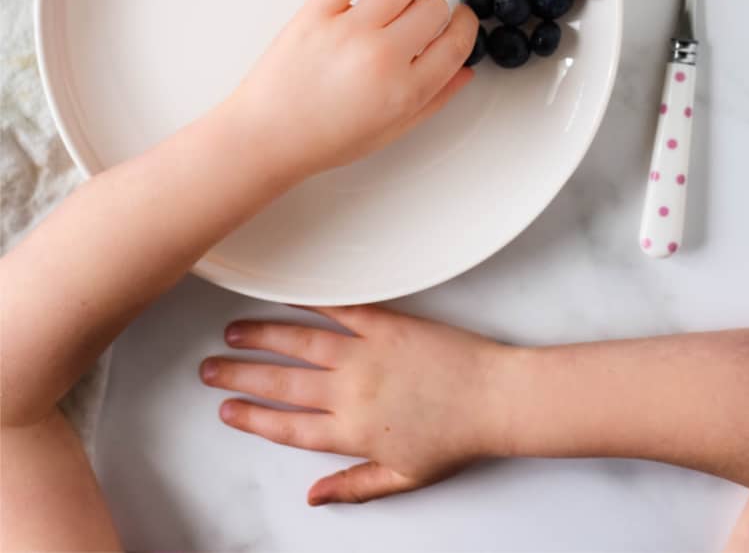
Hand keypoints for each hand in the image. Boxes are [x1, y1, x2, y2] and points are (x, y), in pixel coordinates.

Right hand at [200, 304, 512, 503]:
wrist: (494, 399)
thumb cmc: (454, 438)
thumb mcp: (403, 477)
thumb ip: (354, 487)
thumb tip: (314, 497)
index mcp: (353, 432)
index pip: (288, 427)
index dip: (252, 418)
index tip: (227, 410)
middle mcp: (352, 391)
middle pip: (281, 384)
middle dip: (239, 376)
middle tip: (209, 368)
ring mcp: (366, 354)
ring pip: (300, 343)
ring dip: (262, 337)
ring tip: (234, 331)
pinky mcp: (386, 324)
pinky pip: (340, 309)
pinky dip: (310, 301)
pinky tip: (286, 295)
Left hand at [224, 0, 477, 183]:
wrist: (267, 136)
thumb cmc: (327, 138)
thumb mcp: (392, 130)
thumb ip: (434, 99)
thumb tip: (465, 69)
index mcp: (406, 91)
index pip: (457, 42)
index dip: (465, 27)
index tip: (459, 22)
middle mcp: (383, 56)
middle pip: (434, 8)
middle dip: (432, 15)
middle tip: (414, 26)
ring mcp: (348, 30)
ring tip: (387, 8)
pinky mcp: (316, 11)